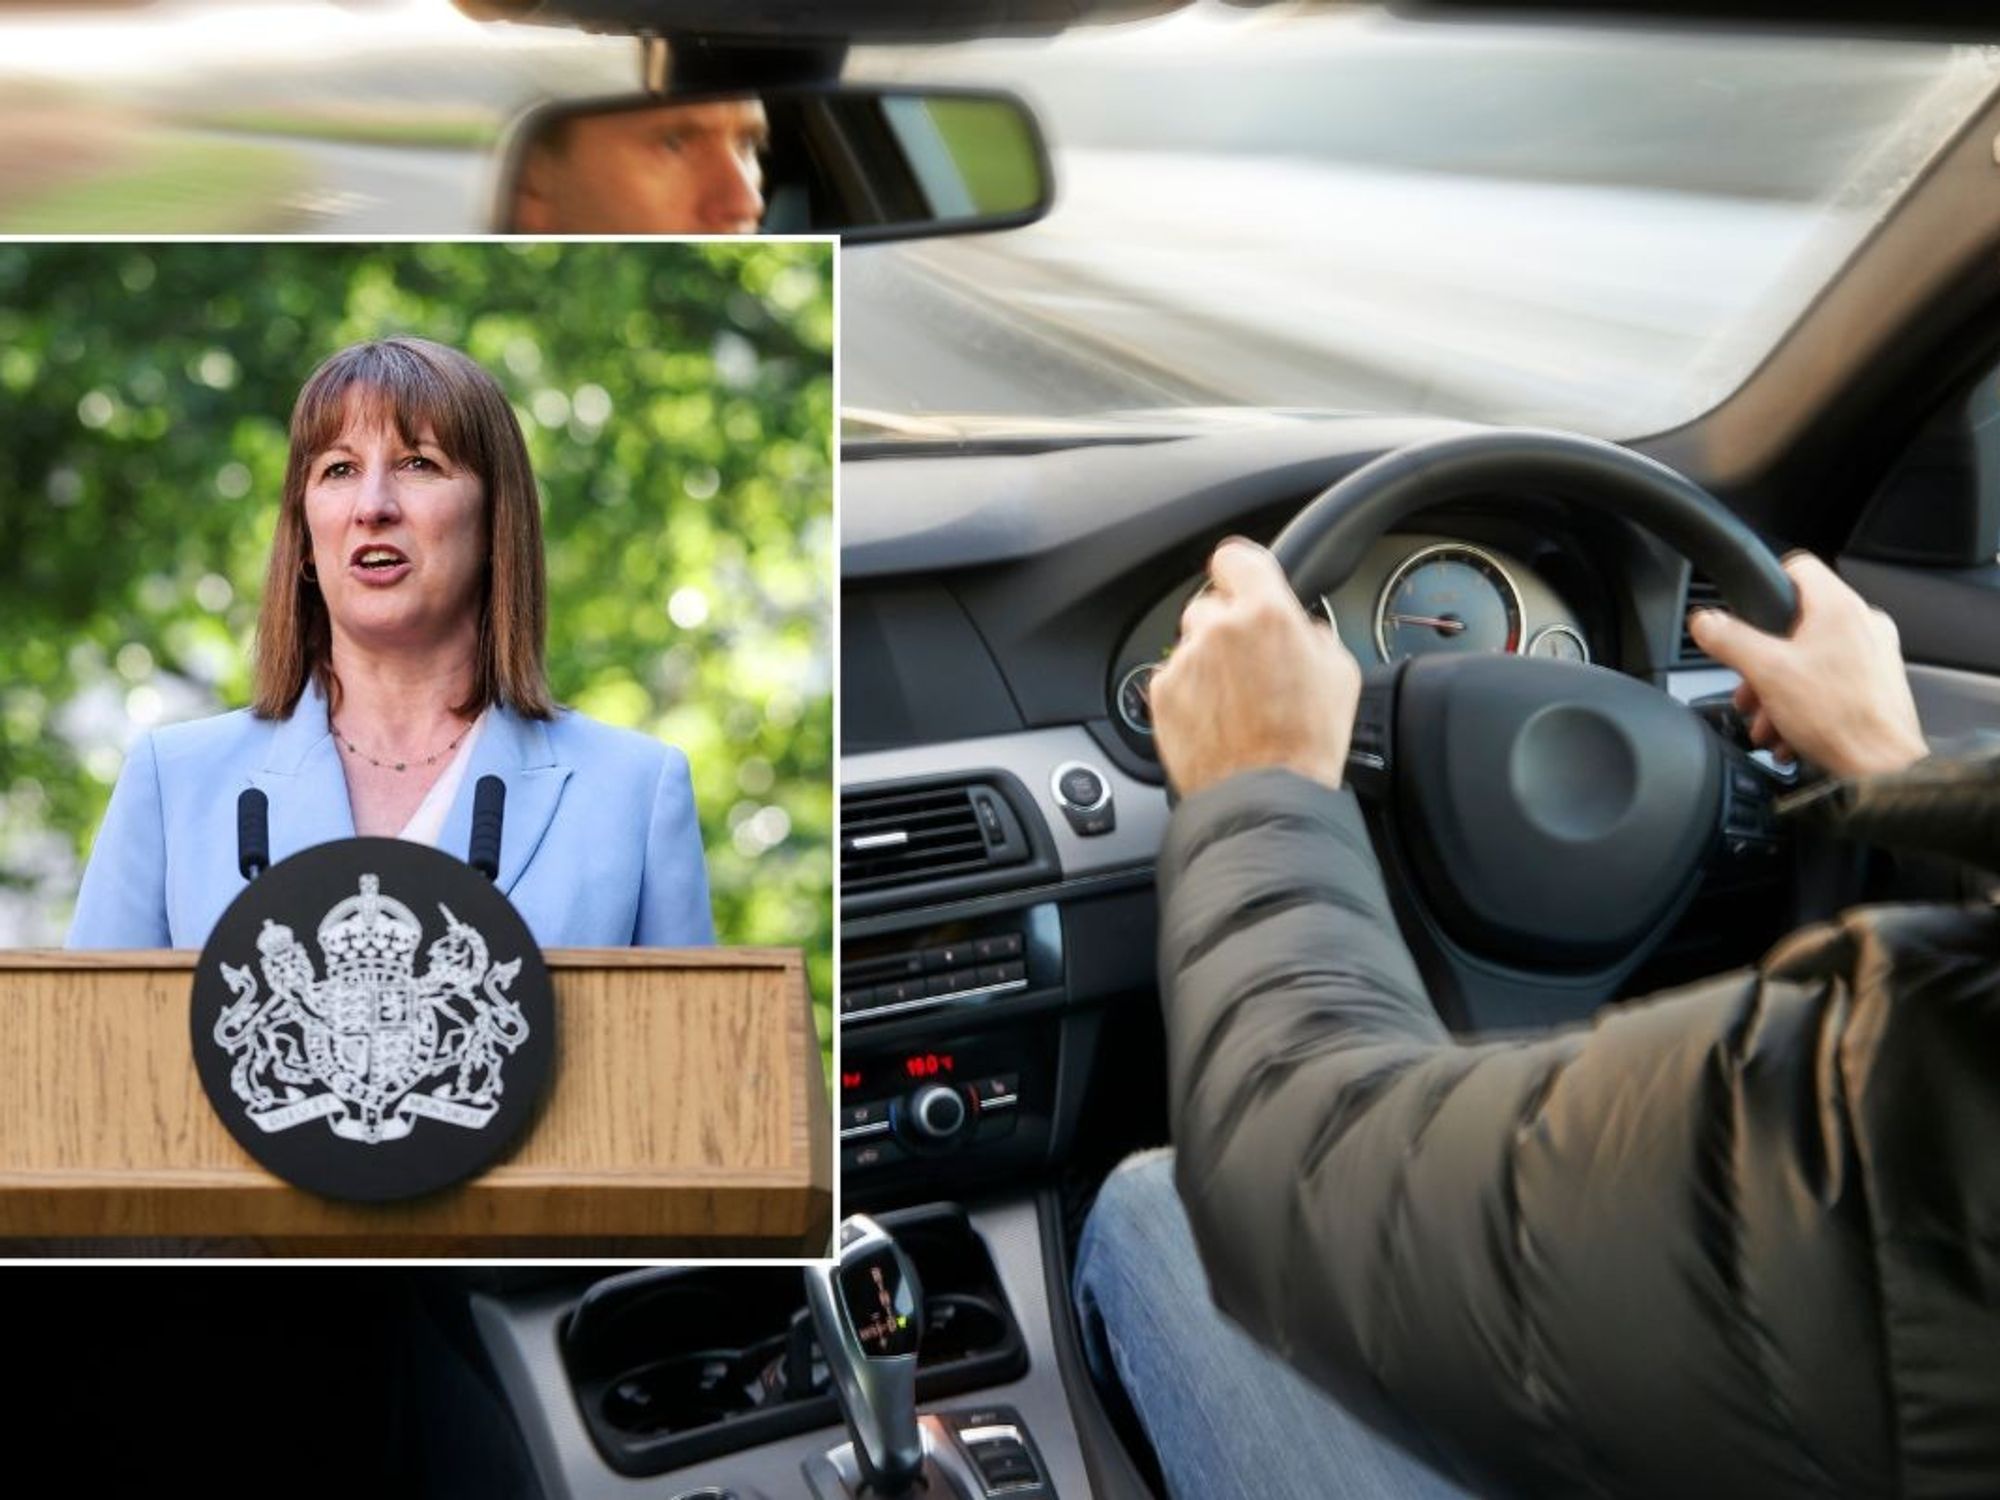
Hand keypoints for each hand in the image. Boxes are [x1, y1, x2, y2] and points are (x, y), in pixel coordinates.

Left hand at [1150, 538, 1361, 797]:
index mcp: (1266, 613)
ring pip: (1191, 645)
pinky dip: (1189, 693)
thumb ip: (1312, 633)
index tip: (1241, 585)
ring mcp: (1185, 661)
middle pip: (1210, 606)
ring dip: (1207, 662)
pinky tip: (1217, 720)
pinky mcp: (1162, 694)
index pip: (1233, 558)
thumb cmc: (1306, 742)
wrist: (1265, 795)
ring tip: (1235, 702)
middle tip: (1249, 663)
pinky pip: (1174, 679)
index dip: (1239, 573)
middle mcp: (1219, 629)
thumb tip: (1301, 629)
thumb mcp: (1339, 673)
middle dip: (1227, 628)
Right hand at [1686, 552, 1925, 778]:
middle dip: (1762, 662)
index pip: (1796, 568)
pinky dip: (1803, 706)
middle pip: (1795, 625)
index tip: (1748, 614)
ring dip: (1778, 691)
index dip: (1766, 587)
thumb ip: (1729, 640)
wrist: (1881, 770)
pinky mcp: (1877, 687)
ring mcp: (1874, 657)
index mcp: (1839, 608)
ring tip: (1767, 721)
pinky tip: (1789, 733)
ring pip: (1809, 659)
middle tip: (1750, 688)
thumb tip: (1704, 622)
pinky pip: (1828, 684)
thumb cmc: (1839, 719)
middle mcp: (1863, 625)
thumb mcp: (1765, 672)